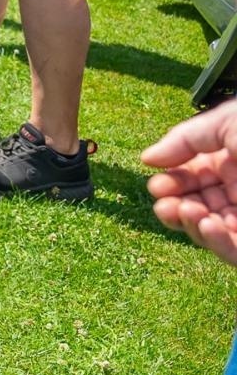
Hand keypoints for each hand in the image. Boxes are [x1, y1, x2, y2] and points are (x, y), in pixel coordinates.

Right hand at [143, 100, 236, 266]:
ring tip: (186, 212)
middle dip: (173, 208)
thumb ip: (184, 139)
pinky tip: (205, 225)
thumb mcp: (227, 123)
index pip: (190, 180)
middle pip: (195, 208)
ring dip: (191, 226)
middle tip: (166, 203)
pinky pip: (234, 251)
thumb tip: (147, 159)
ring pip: (210, 233)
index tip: (158, 184)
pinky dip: (215, 242)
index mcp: (231, 162)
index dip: (170, 184)